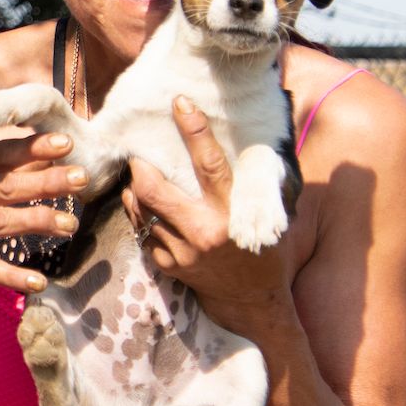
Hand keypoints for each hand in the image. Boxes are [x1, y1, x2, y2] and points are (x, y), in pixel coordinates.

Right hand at [0, 131, 86, 308]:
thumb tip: (44, 159)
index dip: (32, 147)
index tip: (66, 142)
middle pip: (5, 185)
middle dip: (46, 180)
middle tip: (83, 177)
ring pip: (1, 221)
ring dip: (39, 221)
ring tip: (70, 225)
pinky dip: (15, 276)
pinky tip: (40, 282)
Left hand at [122, 97, 295, 338]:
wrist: (252, 301)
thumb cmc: (266, 250)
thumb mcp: (270, 215)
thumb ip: (260, 183)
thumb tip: (259, 139)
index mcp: (232, 214)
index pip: (210, 164)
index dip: (194, 130)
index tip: (181, 103)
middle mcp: (203, 231)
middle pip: (154, 188)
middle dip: (141, 165)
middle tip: (141, 153)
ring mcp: (181, 251)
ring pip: (141, 208)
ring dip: (135, 188)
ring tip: (140, 175)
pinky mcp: (167, 265)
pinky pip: (142, 229)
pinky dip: (140, 212)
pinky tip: (145, 204)